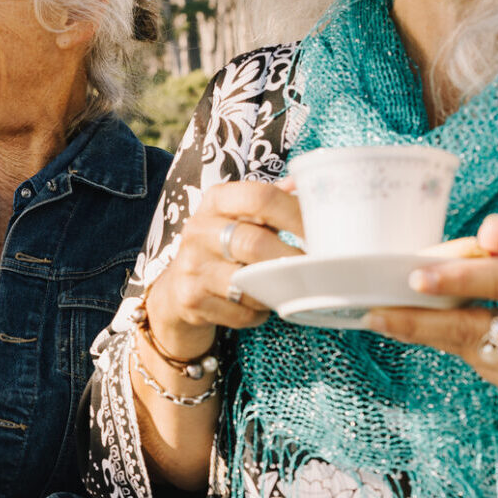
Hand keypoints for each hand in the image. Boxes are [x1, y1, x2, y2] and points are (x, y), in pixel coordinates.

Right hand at [144, 179, 304, 360]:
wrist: (176, 289)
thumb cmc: (221, 247)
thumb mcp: (238, 217)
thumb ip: (269, 202)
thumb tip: (307, 183)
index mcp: (216, 201)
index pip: (260, 197)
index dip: (296, 214)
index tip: (321, 233)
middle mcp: (198, 229)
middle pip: (254, 243)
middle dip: (291, 260)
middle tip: (318, 270)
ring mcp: (191, 267)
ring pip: (248, 283)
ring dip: (274, 290)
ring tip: (284, 288)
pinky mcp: (191, 300)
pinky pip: (241, 313)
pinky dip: (258, 313)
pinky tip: (257, 306)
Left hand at [365, 214, 497, 408]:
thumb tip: (486, 228)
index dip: (461, 278)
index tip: (417, 276)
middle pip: (474, 328)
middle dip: (418, 320)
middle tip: (374, 310)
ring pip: (464, 347)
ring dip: (422, 331)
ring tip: (382, 315)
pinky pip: (472, 359)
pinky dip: (448, 341)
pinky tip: (427, 326)